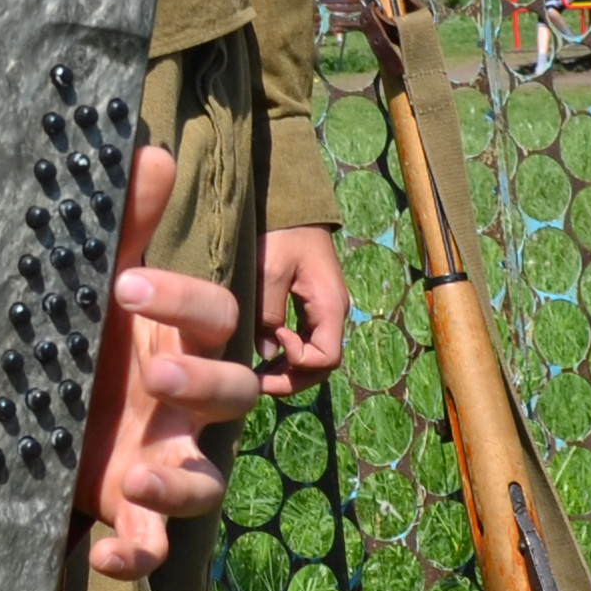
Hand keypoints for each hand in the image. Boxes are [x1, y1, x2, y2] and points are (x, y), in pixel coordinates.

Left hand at [76, 143, 265, 580]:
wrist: (45, 411)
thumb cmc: (91, 336)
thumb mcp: (99, 279)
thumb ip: (127, 224)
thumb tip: (148, 150)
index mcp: (183, 340)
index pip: (214, 314)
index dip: (183, 299)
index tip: (127, 285)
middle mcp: (190, 403)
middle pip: (234, 394)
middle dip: (205, 384)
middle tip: (158, 373)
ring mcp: (168, 460)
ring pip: (207, 482)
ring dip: (179, 483)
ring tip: (136, 476)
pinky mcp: (136, 511)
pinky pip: (152, 544)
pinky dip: (134, 553)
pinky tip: (101, 551)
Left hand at [256, 223, 349, 393]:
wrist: (290, 206)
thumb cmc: (281, 234)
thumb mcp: (270, 272)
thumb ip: (269, 315)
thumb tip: (267, 355)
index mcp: (331, 306)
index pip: (327, 358)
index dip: (299, 363)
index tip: (274, 342)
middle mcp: (334, 314)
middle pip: (323, 364)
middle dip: (293, 379)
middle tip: (256, 384)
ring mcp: (324, 312)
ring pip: (315, 356)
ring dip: (289, 371)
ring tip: (257, 376)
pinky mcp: (311, 308)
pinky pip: (306, 342)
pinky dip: (288, 356)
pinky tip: (263, 358)